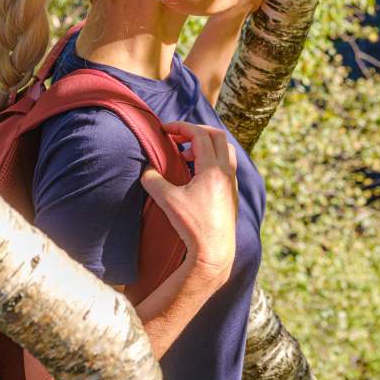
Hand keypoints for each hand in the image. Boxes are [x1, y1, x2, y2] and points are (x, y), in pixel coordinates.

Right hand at [138, 122, 239, 287]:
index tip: (165, 129)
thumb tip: (146, 170)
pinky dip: (211, 159)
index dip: (181, 127)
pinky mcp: (232, 194)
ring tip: (186, 155)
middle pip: (217, 136)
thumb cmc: (192, 226)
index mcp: (213, 169)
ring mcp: (232, 183)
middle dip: (196, 131)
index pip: (199, 135)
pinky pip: (226, 165)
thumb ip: (153, 181)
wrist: (214, 252)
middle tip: (177, 136)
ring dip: (206, 145)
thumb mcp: (167, 201)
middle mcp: (227, 172)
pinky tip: (196, 173)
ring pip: (225, 150)